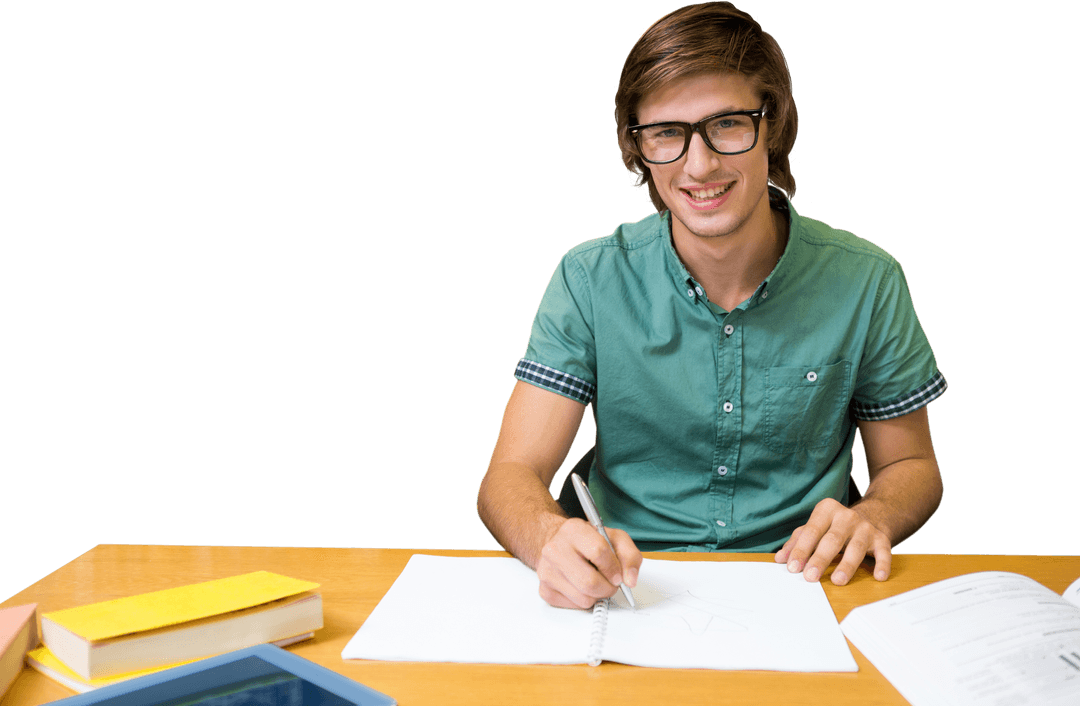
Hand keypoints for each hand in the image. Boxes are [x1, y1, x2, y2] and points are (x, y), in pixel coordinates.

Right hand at [535, 517, 641, 608]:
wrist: (559, 544)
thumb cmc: (588, 542)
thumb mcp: (614, 538)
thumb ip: (630, 555)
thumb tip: (630, 580)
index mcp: (573, 530)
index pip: (598, 552)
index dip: (613, 568)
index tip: (618, 574)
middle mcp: (555, 549)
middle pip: (590, 582)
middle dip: (608, 588)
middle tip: (610, 583)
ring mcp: (547, 570)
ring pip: (583, 598)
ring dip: (597, 595)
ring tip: (596, 582)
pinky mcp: (545, 589)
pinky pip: (574, 606)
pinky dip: (584, 600)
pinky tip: (581, 586)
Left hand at [774, 498, 890, 585]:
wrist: (871, 516)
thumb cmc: (835, 526)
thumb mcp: (815, 527)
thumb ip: (797, 541)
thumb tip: (781, 559)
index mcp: (826, 510)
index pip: (811, 531)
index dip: (801, 550)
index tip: (793, 567)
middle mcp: (847, 516)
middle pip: (832, 540)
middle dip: (820, 559)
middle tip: (810, 576)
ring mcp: (865, 527)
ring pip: (856, 547)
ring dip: (847, 565)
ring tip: (837, 580)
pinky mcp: (882, 538)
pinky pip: (884, 551)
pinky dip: (882, 564)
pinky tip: (878, 576)